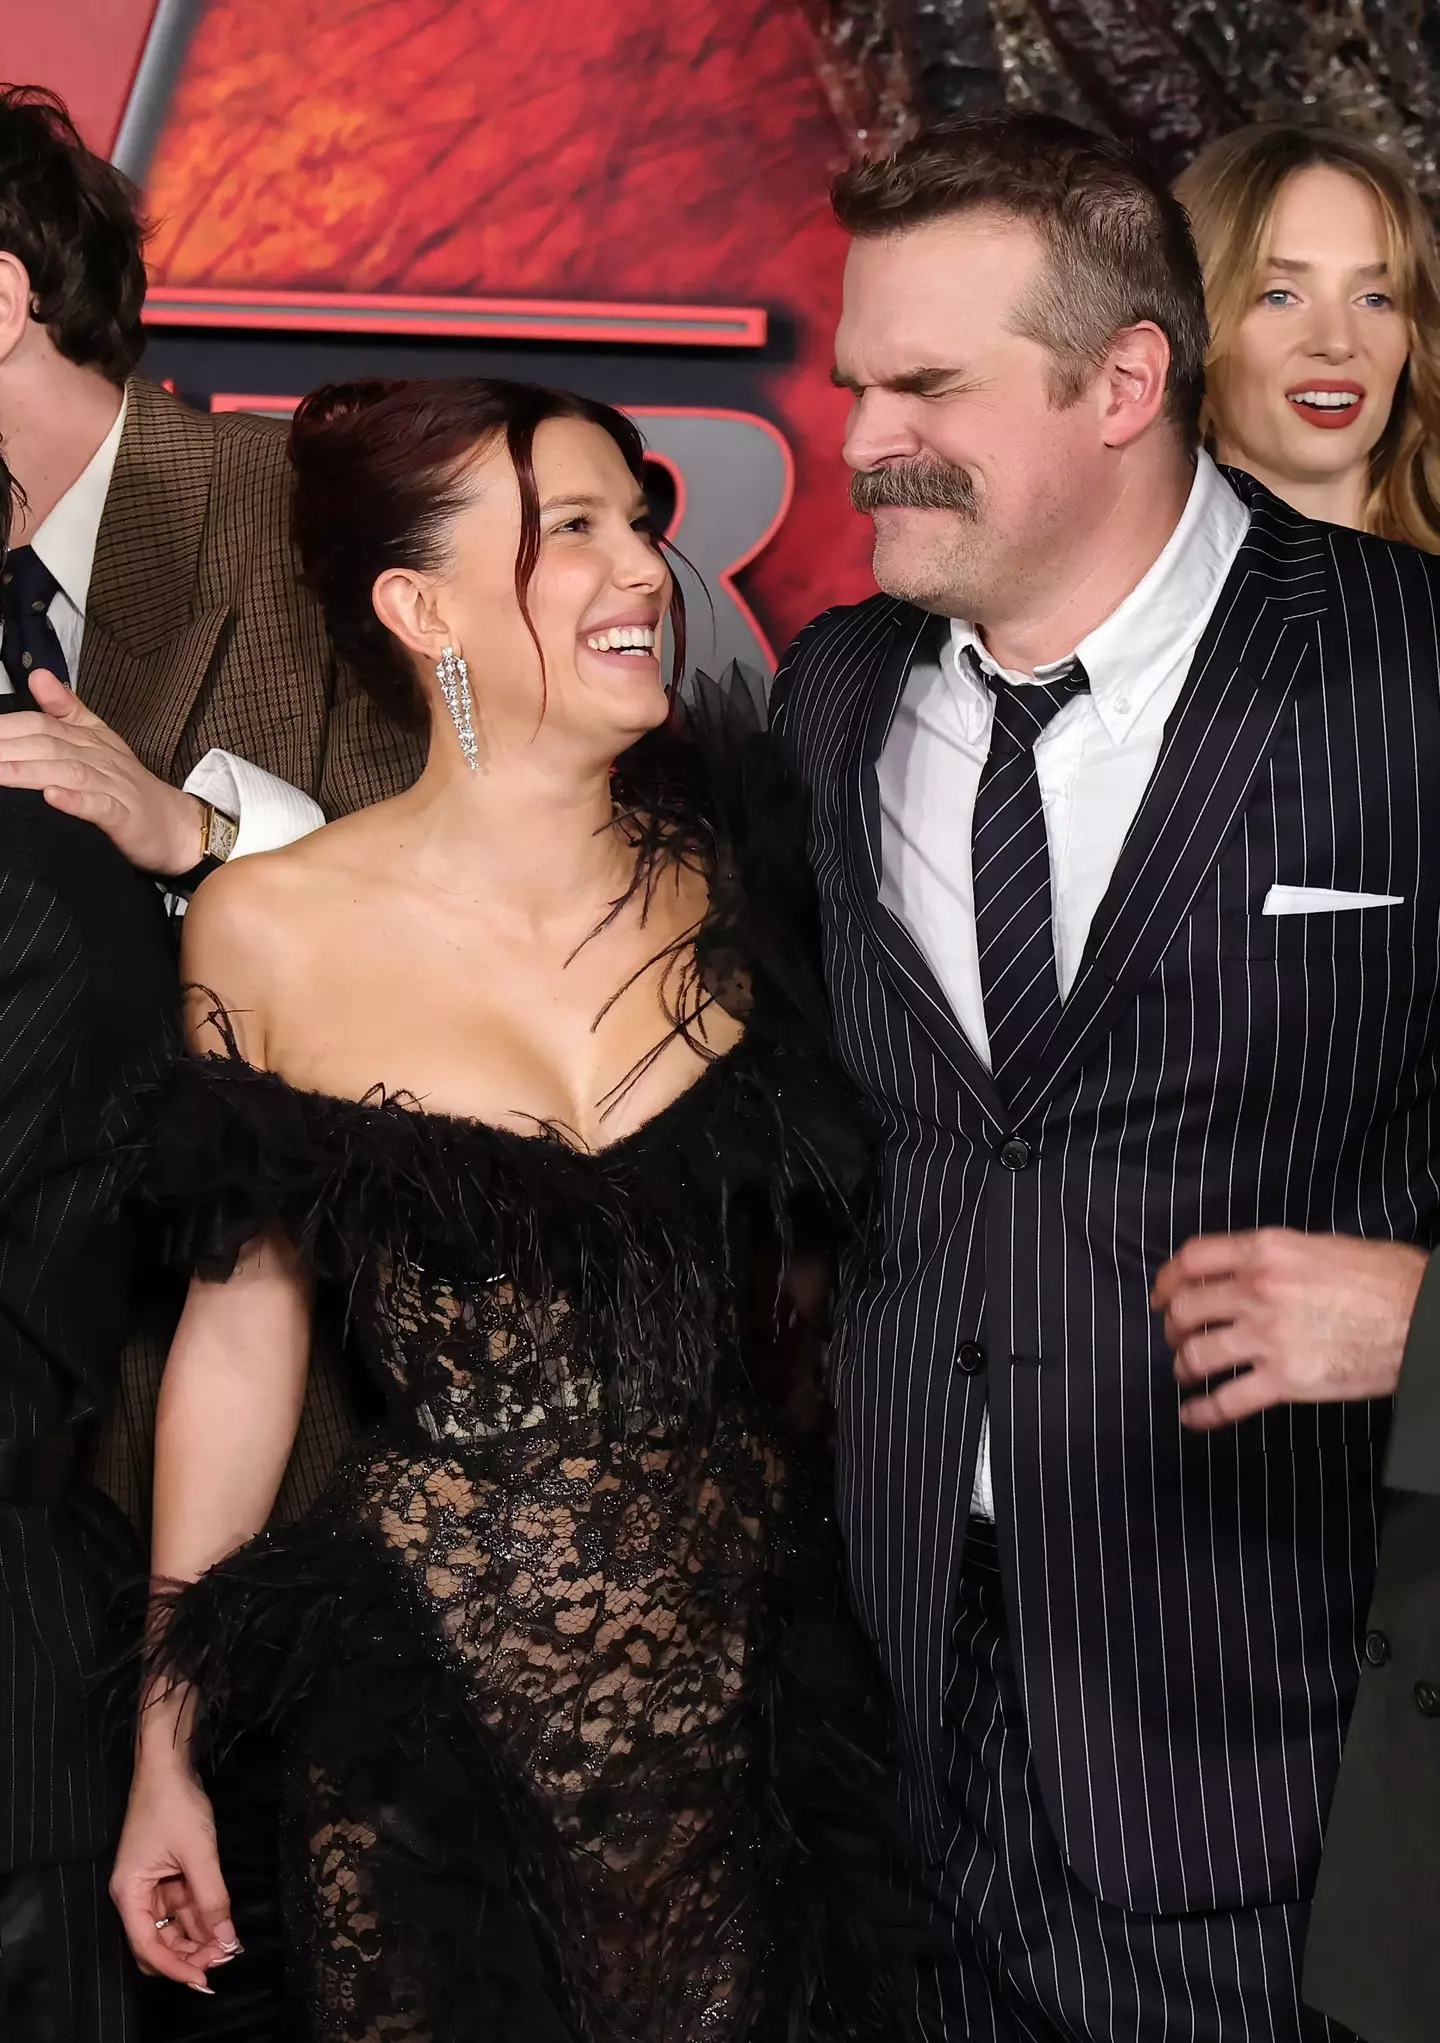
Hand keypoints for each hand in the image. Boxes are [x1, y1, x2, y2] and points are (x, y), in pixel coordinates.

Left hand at [0, 670, 203, 873]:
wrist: (176, 826)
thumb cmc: (129, 789)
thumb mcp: (99, 741)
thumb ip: (66, 710)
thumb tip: (37, 675)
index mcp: (90, 739)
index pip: (42, 724)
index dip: (8, 726)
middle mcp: (99, 757)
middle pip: (49, 745)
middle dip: (8, 749)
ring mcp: (114, 786)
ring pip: (69, 773)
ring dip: (31, 772)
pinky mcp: (125, 817)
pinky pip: (100, 806)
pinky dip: (76, 801)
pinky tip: (53, 797)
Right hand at [111, 1757, 240, 1992]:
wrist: (169, 1764)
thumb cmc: (175, 1804)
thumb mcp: (198, 1852)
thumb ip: (212, 1898)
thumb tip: (227, 1940)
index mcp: (129, 1893)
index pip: (147, 1946)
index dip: (176, 1967)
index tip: (205, 1980)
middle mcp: (135, 1895)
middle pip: (158, 1942)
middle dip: (189, 1954)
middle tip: (225, 1958)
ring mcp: (151, 1885)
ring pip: (173, 1926)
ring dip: (198, 1938)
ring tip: (230, 1945)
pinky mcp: (166, 1874)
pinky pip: (182, 1907)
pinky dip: (201, 1917)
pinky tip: (223, 1925)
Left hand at [1152, 1228, 1427, 1430]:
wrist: (1423, 1319)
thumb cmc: (1387, 1280)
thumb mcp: (1323, 1246)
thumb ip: (1275, 1257)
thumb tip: (1244, 1269)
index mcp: (1268, 1251)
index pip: (1192, 1260)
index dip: (1168, 1280)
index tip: (1161, 1295)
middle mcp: (1259, 1290)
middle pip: (1186, 1309)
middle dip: (1174, 1327)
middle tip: (1178, 1336)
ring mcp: (1269, 1336)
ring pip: (1198, 1355)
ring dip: (1184, 1366)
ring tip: (1187, 1372)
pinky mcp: (1287, 1379)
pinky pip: (1227, 1400)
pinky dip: (1202, 1412)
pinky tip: (1192, 1416)